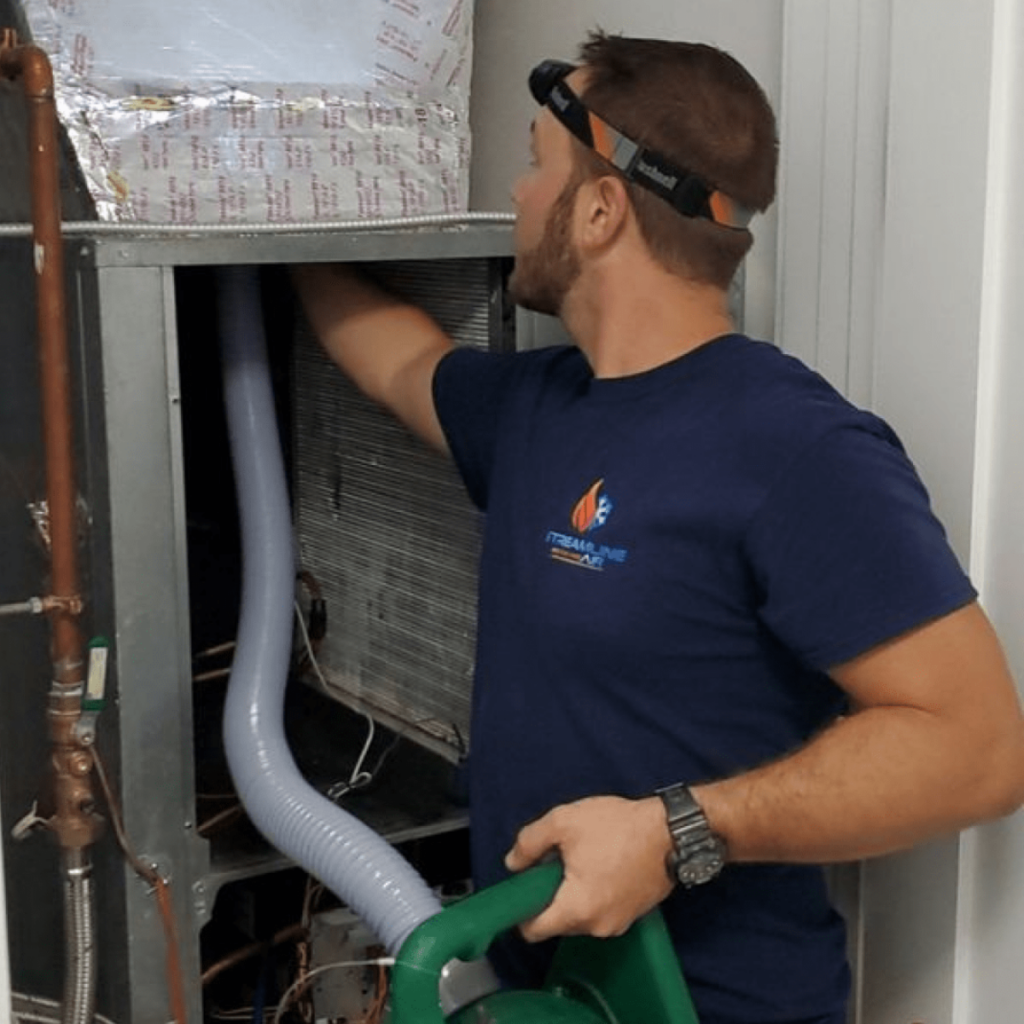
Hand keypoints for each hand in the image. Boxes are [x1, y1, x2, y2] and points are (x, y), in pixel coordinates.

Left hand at [504, 795, 674, 942]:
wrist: (671, 832)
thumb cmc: (616, 827)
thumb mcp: (564, 822)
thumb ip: (530, 843)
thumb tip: (513, 863)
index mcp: (576, 910)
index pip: (532, 931)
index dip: (520, 911)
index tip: (523, 887)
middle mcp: (596, 927)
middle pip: (556, 922)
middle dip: (549, 897)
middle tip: (555, 863)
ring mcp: (618, 924)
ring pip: (579, 917)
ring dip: (573, 895)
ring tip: (582, 860)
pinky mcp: (633, 916)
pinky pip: (601, 912)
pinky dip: (594, 895)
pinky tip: (601, 866)